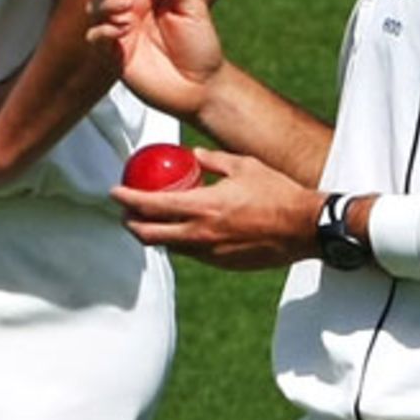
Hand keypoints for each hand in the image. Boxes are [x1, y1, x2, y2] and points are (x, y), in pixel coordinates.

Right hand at [88, 0, 224, 122]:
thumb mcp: (192, 8)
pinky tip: (117, 31)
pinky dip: (101, 31)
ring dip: (104, 3)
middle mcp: (131, 11)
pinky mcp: (115, 57)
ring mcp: (121, 33)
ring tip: (123, 8)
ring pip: (95, 9)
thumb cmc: (201, 46)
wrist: (202, 87)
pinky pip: (96, 39)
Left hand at [113, 148, 322, 270]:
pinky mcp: (222, 264)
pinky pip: (193, 253)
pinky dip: (182, 242)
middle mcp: (201, 234)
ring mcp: (211, 253)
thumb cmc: (277, 193)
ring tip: (151, 223)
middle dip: (131, 224)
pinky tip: (184, 231)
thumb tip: (192, 155)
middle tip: (126, 212)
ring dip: (156, 235)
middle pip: (150, 235)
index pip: (151, 205)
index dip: (127, 199)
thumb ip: (212, 160)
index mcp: (203, 207)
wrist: (304, 228)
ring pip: (170, 247)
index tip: (115, 192)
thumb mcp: (243, 166)